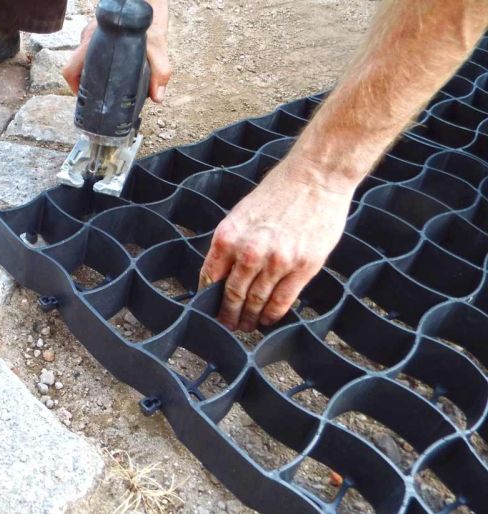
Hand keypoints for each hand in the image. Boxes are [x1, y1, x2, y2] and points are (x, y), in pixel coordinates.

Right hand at [62, 0, 171, 102]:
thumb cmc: (147, 15)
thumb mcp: (157, 45)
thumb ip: (159, 71)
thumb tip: (157, 97)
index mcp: (93, 43)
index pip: (70, 69)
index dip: (75, 87)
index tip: (88, 99)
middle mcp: (89, 38)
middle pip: (76, 67)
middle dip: (87, 84)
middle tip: (101, 97)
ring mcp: (93, 34)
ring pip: (86, 59)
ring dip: (95, 73)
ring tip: (110, 85)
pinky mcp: (101, 31)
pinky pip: (94, 50)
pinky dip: (101, 62)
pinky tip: (117, 69)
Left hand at [198, 157, 352, 330]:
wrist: (315, 177)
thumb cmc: (278, 193)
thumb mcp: (241, 215)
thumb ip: (230, 245)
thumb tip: (220, 275)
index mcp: (228, 237)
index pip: (210, 278)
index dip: (208, 299)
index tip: (208, 310)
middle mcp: (249, 251)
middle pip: (232, 295)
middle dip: (228, 314)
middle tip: (228, 324)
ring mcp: (277, 261)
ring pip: (256, 301)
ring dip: (250, 318)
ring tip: (247, 326)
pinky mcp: (303, 267)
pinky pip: (282, 300)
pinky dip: (272, 314)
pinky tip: (267, 319)